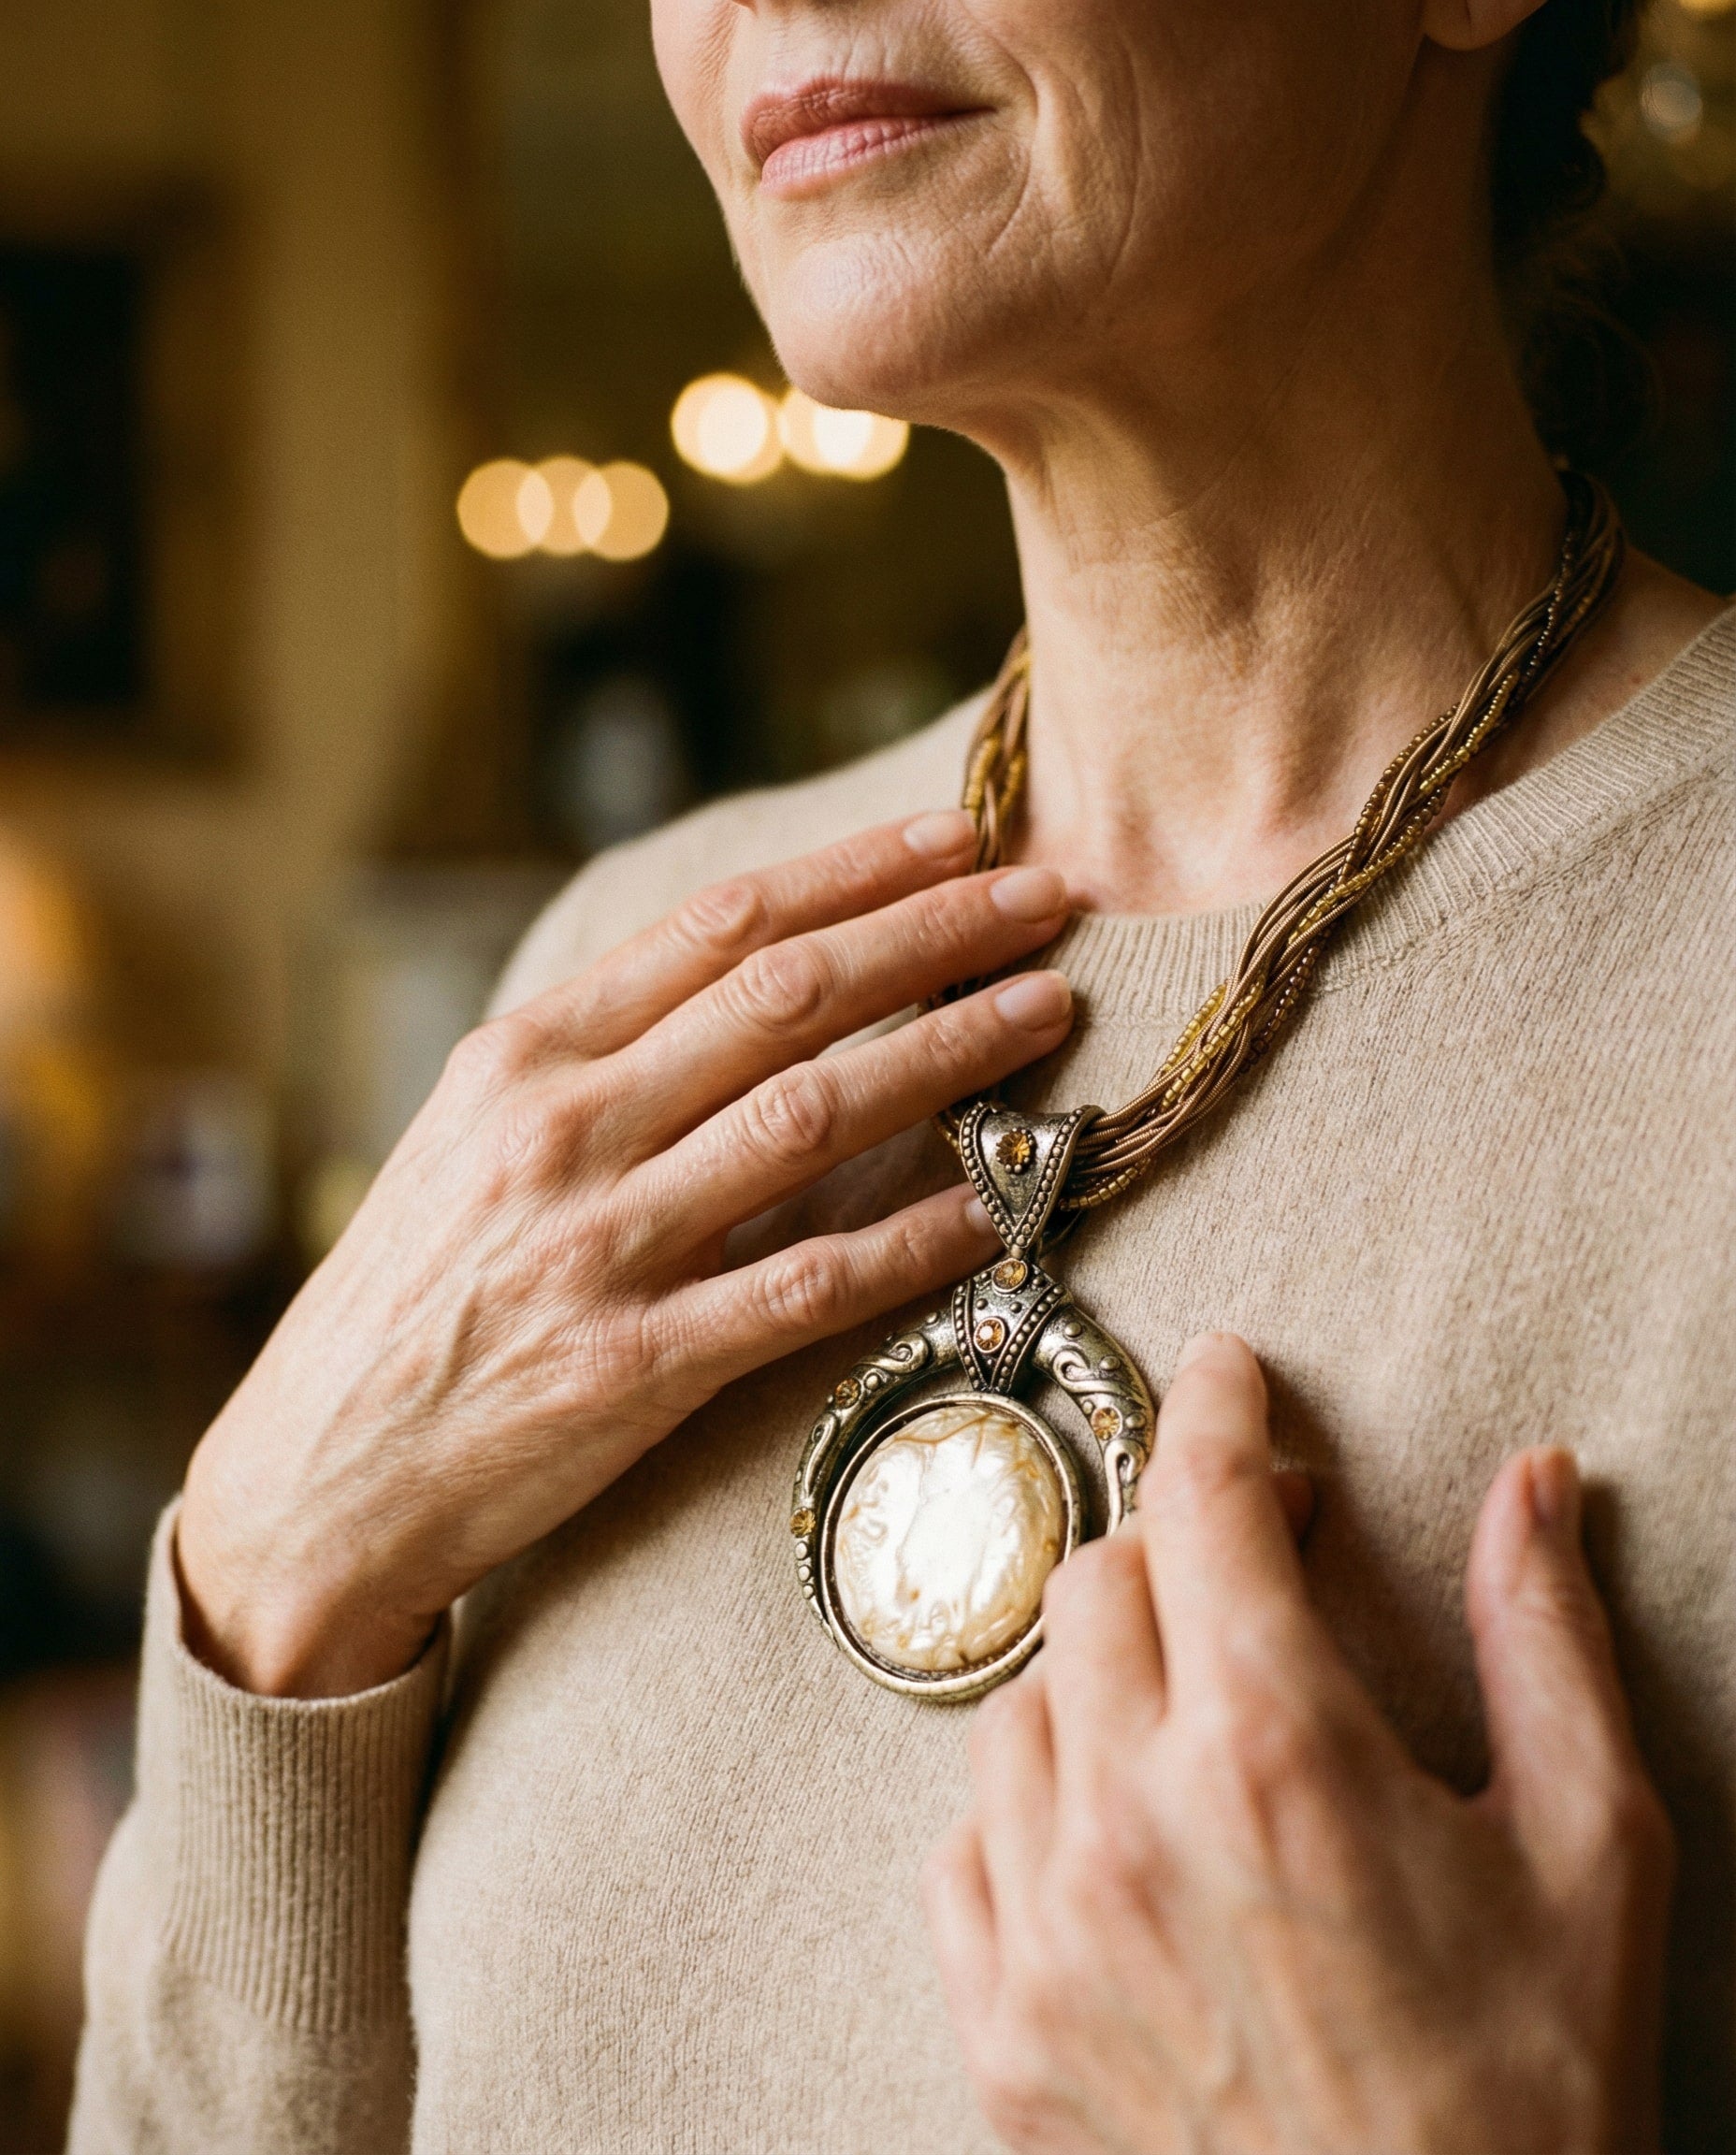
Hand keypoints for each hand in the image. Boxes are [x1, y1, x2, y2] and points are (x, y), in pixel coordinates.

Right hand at [178, 810, 1075, 1696]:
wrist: (319, 1475)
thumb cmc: (415, 1293)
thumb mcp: (472, 1135)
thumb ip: (597, 1055)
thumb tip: (748, 974)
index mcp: (526, 1057)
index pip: (720, 927)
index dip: (856, 873)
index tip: (959, 838)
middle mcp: (564, 1130)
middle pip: (786, 996)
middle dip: (933, 933)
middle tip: (1044, 898)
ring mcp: (602, 1247)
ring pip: (813, 1116)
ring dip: (950, 1053)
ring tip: (1047, 1010)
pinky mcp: (637, 1366)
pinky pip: (808, 1285)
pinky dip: (912, 1238)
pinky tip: (995, 1205)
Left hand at [924, 1334, 1674, 2154]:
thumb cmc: (1533, 2096)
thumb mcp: (1594, 1851)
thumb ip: (1544, 1641)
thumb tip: (1532, 1486)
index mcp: (1280, 1752)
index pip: (1207, 1501)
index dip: (1220, 1409)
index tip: (1229, 1374)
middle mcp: (1136, 1820)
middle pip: (1103, 1577)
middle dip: (1183, 1539)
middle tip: (1260, 1566)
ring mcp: (1050, 1929)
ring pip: (1023, 1696)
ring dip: (1103, 1666)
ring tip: (1195, 1705)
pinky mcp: (1001, 2028)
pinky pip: (965, 1841)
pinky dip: (1030, 1799)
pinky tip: (1111, 1824)